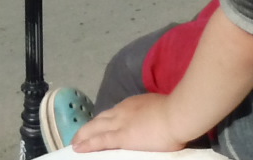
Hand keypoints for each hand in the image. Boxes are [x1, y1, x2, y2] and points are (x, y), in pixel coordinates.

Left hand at [72, 93, 194, 153]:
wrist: (178, 114)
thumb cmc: (175, 112)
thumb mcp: (159, 108)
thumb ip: (151, 114)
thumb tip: (152, 120)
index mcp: (133, 104)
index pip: (113, 113)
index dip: (103, 120)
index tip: (98, 125)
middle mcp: (123, 111)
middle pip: (100, 119)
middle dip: (88, 128)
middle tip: (78, 135)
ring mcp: (121, 123)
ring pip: (96, 128)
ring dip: (83, 135)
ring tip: (74, 143)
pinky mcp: (122, 137)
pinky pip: (100, 141)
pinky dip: (88, 144)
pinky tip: (78, 148)